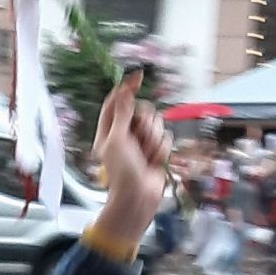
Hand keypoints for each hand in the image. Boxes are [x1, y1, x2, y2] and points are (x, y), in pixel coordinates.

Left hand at [92, 70, 173, 246]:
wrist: (138, 198)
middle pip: (142, 110)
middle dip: (144, 124)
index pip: (117, 101)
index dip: (127, 88)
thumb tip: (124, 91)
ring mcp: (142, 142)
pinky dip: (160, 151)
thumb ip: (122, 113)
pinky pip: (166, 138)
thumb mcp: (116, 139)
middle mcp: (125, 133)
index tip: (138, 76)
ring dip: (152, 140)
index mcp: (109, 130)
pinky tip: (153, 162)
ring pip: (157, 123)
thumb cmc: (122, 173)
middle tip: (137, 140)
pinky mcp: (156, 150)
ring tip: (144, 156)